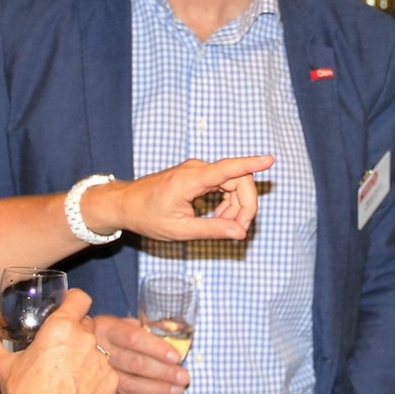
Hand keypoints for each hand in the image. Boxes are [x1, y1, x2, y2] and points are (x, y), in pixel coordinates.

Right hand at [0, 289, 117, 393]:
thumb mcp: (3, 368)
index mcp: (61, 327)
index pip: (80, 298)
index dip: (75, 301)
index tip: (68, 308)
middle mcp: (86, 338)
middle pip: (87, 324)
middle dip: (76, 333)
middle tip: (60, 350)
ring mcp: (102, 360)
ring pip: (97, 349)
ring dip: (86, 356)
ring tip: (68, 375)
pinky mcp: (111, 381)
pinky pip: (105, 372)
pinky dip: (95, 378)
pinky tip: (79, 391)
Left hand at [86, 156, 273, 241]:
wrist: (124, 204)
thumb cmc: (147, 216)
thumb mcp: (180, 230)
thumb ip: (212, 230)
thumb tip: (240, 233)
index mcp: (191, 179)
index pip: (227, 169)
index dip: (251, 164)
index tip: (270, 160)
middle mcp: (197, 169)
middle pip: (238, 180)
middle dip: (245, 206)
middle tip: (238, 231)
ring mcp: (198, 170)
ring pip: (233, 183)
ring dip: (236, 207)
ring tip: (222, 227)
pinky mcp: (198, 175)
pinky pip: (224, 185)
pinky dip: (227, 203)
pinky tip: (217, 218)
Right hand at [93, 314, 188, 393]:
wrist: (81, 352)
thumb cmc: (113, 336)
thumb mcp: (127, 324)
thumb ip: (150, 327)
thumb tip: (174, 330)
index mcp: (107, 328)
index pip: (133, 338)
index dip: (156, 348)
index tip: (176, 357)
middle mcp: (98, 351)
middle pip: (134, 364)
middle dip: (163, 372)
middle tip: (184, 378)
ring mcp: (96, 375)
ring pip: (129, 385)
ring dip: (157, 390)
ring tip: (177, 391)